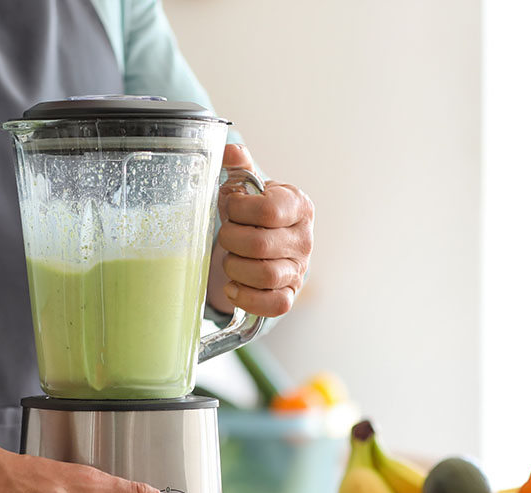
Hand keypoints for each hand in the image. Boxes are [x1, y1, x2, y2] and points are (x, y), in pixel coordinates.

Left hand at [208, 144, 313, 317]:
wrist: (262, 246)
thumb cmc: (252, 216)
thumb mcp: (246, 188)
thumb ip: (238, 167)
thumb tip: (230, 150)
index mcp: (298, 205)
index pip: (269, 210)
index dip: (240, 210)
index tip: (231, 208)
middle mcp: (304, 238)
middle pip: (261, 245)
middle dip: (231, 241)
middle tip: (225, 236)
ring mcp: (299, 269)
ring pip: (266, 276)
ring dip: (235, 269)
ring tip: (230, 260)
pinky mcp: (290, 294)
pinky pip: (274, 304)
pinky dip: (247, 298)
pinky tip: (233, 287)